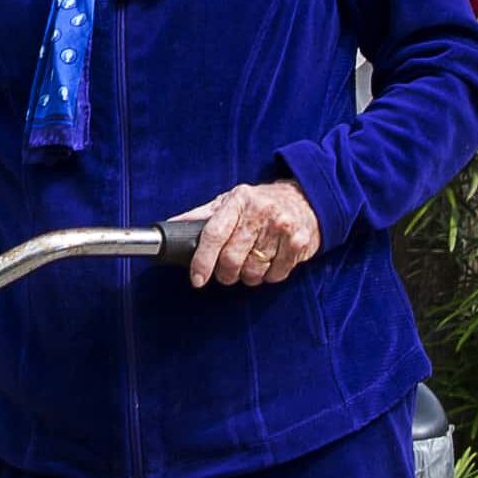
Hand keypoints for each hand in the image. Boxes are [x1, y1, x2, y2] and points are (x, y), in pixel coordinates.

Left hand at [183, 175, 320, 288]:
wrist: (307, 198)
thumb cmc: (261, 202)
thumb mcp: (230, 201)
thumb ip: (201, 216)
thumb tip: (170, 228)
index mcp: (239, 200)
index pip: (214, 234)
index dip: (202, 261)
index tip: (197, 279)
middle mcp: (261, 212)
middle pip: (232, 259)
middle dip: (225, 274)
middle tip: (226, 273)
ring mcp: (282, 228)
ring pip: (253, 271)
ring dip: (247, 276)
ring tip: (250, 264)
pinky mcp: (299, 243)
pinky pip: (275, 275)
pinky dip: (268, 276)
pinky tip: (269, 263)